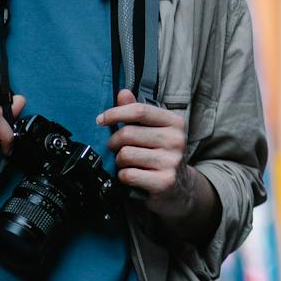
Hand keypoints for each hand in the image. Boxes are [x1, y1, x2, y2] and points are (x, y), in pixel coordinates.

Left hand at [99, 90, 201, 223]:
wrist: (180, 188)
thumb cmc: (162, 155)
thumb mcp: (155, 130)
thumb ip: (138, 112)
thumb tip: (123, 92)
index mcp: (175, 123)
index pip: (139, 111)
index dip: (115, 113)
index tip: (100, 120)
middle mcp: (177, 140)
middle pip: (128, 134)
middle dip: (114, 143)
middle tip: (117, 149)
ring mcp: (172, 161)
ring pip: (125, 155)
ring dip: (119, 161)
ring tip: (128, 164)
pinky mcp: (164, 181)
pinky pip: (128, 174)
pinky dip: (124, 177)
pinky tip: (133, 177)